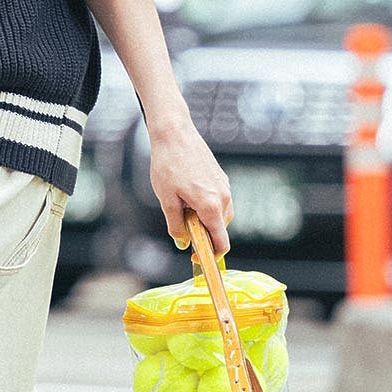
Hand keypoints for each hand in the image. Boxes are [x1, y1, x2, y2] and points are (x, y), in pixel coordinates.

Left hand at [148, 114, 233, 256]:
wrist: (175, 133)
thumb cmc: (167, 165)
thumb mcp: (166, 199)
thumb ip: (176, 225)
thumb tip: (183, 244)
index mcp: (211, 206)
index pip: (221, 242)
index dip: (211, 255)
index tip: (197, 258)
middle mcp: (224, 198)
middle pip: (220, 230)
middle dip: (204, 235)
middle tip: (182, 229)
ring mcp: (225, 187)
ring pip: (220, 216)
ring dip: (205, 220)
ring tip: (183, 207)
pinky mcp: (222, 179)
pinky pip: (219, 202)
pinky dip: (207, 207)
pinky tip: (188, 196)